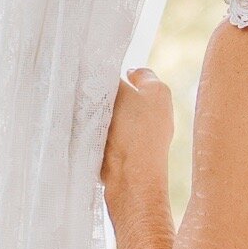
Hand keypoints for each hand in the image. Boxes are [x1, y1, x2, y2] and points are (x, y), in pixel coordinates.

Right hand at [100, 67, 174, 212]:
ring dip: (105, 115)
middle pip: (129, 94)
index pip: (141, 73)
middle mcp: (159, 111)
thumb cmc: (130, 129)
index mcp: (159, 91)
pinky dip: (106, 132)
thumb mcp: (118, 93)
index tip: (102, 73)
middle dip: (110, 94)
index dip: (122, 71)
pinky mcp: (135, 151)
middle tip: (89, 94)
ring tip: (88, 115)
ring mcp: (148, 134)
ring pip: (120, 115)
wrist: (132, 177)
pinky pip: (117, 134)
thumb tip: (100, 75)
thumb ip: (109, 79)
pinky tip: (92, 133)